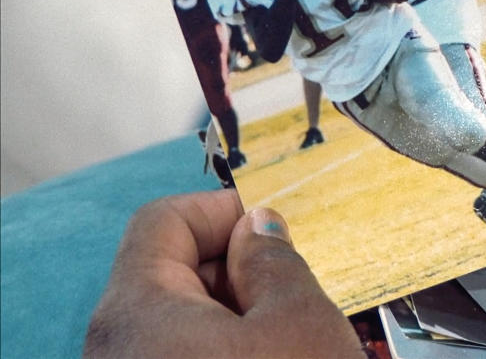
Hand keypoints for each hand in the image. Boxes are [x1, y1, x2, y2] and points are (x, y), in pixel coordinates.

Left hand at [84, 190, 362, 358]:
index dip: (223, 208)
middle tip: (292, 284)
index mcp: (137, 311)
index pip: (163, 219)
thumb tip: (258, 228)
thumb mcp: (299, 320)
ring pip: (185, 319)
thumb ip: (275, 259)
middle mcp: (118, 346)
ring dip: (240, 312)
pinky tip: (273, 357)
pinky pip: (188, 352)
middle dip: (238, 265)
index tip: (271, 220)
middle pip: (172, 271)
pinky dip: (230, 347)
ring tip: (288, 334)